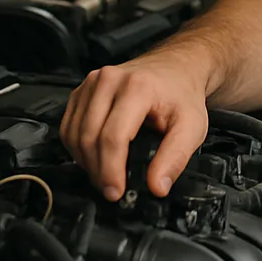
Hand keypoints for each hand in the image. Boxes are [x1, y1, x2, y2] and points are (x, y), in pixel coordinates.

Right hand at [59, 49, 212, 201]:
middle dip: (98, 171)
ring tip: (105, 176)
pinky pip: (69, 127)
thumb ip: (175, 157)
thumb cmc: (182, 94)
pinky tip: (94, 157)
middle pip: (90, 138)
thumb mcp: (192, 127)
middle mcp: (110, 80)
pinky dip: (78, 148)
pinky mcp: (82, 90)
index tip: (117, 192)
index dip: (111, 171)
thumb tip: (157, 187)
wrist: (177, 68)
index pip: (113, 137)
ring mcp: (92, 83)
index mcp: (137, 87)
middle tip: (112, 190)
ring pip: (74, 134)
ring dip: (86, 162)